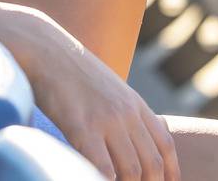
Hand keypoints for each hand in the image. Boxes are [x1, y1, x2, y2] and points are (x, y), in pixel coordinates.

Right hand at [0, 6, 180, 180]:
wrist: (46, 50)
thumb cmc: (71, 71)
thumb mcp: (108, 87)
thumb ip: (123, 110)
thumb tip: (129, 138)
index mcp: (135, 103)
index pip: (165, 144)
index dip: (171, 171)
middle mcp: (127, 113)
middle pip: (152, 162)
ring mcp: (106, 120)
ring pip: (131, 170)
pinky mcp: (82, 127)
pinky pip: (102, 166)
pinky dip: (105, 180)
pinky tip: (97, 180)